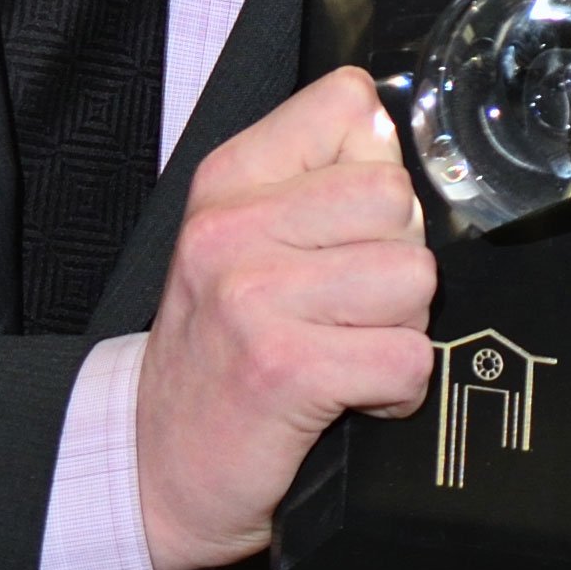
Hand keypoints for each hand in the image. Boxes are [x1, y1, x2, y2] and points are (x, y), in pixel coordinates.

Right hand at [132, 68, 436, 569]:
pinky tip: (351, 397)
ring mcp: (255, 297)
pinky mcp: (286, 369)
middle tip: (350, 307)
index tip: (346, 228)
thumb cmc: (218, 352)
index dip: (374, 168)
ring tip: (349, 351)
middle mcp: (233, 227)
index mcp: (227, 179)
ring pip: (414, 278)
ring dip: (401, 329)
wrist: (156, 465)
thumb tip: (401, 143)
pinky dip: (397, 391)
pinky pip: (407, 358)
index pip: (349, 104)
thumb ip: (312, 183)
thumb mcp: (239, 242)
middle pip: (397, 197)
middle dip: (396, 260)